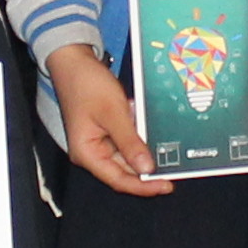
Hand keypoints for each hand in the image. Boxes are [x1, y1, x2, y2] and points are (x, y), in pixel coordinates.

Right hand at [50, 48, 164, 196]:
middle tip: (173, 166)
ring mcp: (99, 142)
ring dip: (144, 147)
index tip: (165, 185)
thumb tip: (146, 168)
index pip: (118, 180)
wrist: (74, 61)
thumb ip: (129, 143)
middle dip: (148, 167)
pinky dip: (138, 134)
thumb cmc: (85, 84)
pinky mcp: (106, 131)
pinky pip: (127, 140)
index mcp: (87, 154)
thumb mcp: (113, 113)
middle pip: (125, 170)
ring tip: (160, 139)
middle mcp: (92, 152)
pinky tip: (144, 122)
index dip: (143, 186)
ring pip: (128, 155)